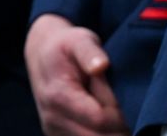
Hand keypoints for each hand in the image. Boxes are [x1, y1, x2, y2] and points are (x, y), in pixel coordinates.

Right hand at [24, 13, 126, 135]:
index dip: (119, 112)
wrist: (42, 56)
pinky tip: (103, 120)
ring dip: (109, 131)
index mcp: (58, 95)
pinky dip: (100, 133)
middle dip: (118, 126)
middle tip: (124, 106)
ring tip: (111, 109)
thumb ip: (89, 52)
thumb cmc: (66, 47)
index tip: (124, 97)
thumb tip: (101, 65)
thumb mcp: (79, 40)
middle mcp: (53, 119)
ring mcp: (54, 131)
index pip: (99, 119)